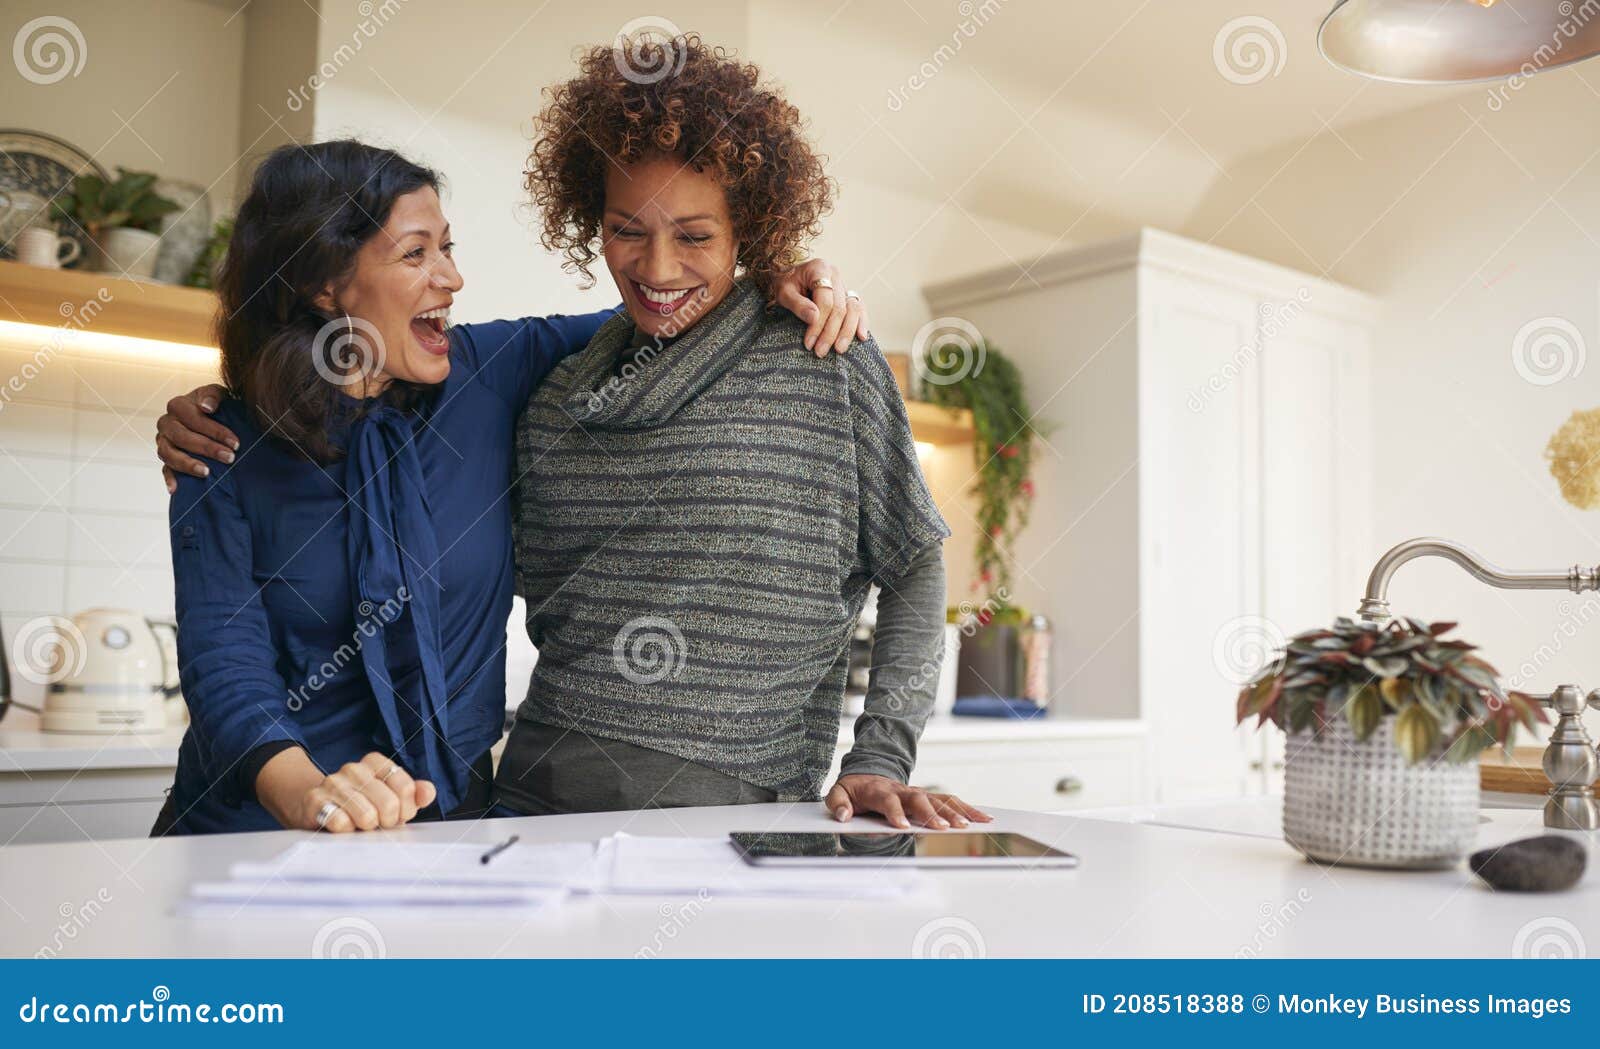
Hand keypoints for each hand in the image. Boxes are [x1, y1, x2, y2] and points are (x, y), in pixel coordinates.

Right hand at [157, 383, 237, 492]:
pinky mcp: (165, 456)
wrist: (211, 415)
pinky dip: (169, 479)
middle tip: (229, 458)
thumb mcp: (219, 393)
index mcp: (178, 406)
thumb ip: (213, 395)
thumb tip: (207, 407)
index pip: (193, 418)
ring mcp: (164, 441)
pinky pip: (164, 469)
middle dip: (207, 448)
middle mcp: (166, 423)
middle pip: (182, 437)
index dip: (214, 430)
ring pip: (168, 454)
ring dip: (187, 464)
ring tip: (206, 473)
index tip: (235, 443)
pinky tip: (176, 489)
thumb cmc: (216, 404)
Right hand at [256, 749, 436, 832]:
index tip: (397, 815)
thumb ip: (413, 794)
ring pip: (367, 815)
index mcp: (374, 763)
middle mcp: (354, 769)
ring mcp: (333, 783)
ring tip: (359, 825)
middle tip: (378, 824)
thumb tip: (428, 792)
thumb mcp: (389, 797)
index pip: (406, 787)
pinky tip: (341, 826)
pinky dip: (345, 831)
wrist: (313, 807)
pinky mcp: (315, 801)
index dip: (406, 808)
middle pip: (390, 803)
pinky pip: (341, 822)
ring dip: (366, 828)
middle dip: (388, 822)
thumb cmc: (359, 804)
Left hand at [770, 258, 869, 356]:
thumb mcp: (783, 292)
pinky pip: (860, 308)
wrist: (788, 277)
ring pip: (854, 309)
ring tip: (839, 350)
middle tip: (820, 352)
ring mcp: (844, 284)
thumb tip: (814, 318)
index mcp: (820, 269)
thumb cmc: (785, 284)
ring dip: (847, 331)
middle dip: (831, 332)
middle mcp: (835, 275)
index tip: (809, 343)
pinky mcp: (847, 294)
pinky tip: (862, 337)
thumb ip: (798, 304)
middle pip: (840, 307)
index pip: (825, 301)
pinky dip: (862, 322)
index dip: (819, 324)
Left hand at [824, 774, 991, 829]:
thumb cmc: (853, 790)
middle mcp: (902, 789)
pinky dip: (967, 809)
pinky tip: (983, 818)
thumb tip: (843, 815)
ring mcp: (917, 792)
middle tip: (944, 829)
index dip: (896, 813)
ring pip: (939, 800)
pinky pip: (949, 802)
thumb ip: (837, 804)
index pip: (888, 801)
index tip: (903, 828)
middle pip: (920, 800)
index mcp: (879, 790)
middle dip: (932, 815)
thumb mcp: (837, 794)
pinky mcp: (928, 797)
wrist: (866, 775)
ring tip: (969, 825)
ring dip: (954, 812)